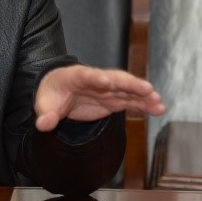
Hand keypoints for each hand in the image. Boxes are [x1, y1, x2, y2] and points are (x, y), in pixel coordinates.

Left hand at [33, 65, 166, 131]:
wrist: (60, 90)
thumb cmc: (52, 94)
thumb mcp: (44, 104)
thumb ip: (46, 114)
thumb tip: (42, 124)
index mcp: (76, 76)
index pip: (88, 76)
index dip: (97, 78)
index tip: (107, 82)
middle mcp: (97, 79)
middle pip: (116, 79)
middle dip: (130, 84)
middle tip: (146, 89)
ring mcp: (108, 89)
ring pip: (128, 89)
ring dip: (143, 95)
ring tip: (158, 103)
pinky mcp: (114, 99)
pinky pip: (132, 100)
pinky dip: (144, 104)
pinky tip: (158, 109)